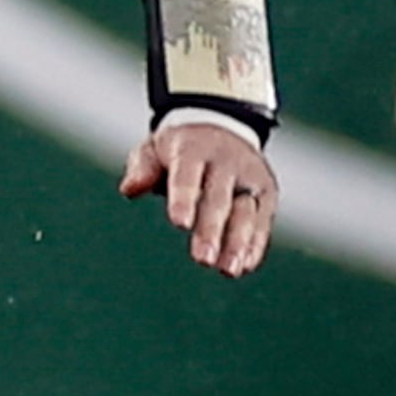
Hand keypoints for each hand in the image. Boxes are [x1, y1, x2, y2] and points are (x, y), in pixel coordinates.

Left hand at [120, 117, 276, 278]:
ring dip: (239, 242)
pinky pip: (263, 219)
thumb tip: (129, 189)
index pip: (188, 175)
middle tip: (202, 259)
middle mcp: (226, 161)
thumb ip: (142, 168)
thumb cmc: (180, 147)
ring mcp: (250, 176)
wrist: (223, 124)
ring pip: (246, 211)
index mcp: (193, 148)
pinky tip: (245, 265)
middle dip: (211, 229)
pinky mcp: (266, 191)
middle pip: (219, 198)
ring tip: (228, 270)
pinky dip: (256, 243)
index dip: (184, 198)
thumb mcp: (155, 147)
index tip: (179, 224)